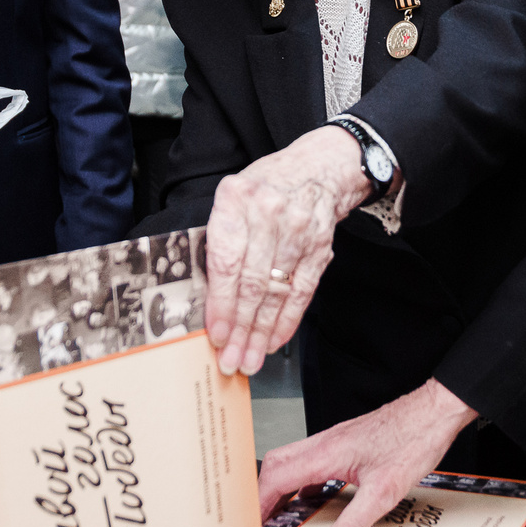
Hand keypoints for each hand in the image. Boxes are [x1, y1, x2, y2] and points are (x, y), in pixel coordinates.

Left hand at [203, 126, 369, 375]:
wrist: (318, 167)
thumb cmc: (265, 186)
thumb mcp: (233, 198)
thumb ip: (220, 239)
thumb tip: (205, 298)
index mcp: (236, 199)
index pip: (226, 261)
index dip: (220, 303)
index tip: (216, 333)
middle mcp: (269, 213)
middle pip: (252, 283)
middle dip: (240, 328)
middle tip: (230, 359)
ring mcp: (298, 230)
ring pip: (276, 292)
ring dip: (262, 332)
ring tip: (249, 359)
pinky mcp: (320, 246)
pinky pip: (302, 291)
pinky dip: (287, 320)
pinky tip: (274, 341)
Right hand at [255, 380, 476, 526]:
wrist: (435, 410)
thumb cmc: (413, 439)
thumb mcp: (384, 491)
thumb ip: (353, 523)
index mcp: (325, 454)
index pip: (275, 478)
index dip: (259, 505)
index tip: (253, 526)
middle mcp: (324, 443)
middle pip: (276, 465)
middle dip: (264, 493)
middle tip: (263, 520)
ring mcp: (336, 440)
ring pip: (294, 460)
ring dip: (283, 485)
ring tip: (285, 513)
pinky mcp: (348, 442)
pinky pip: (314, 460)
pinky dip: (306, 480)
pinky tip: (319, 496)